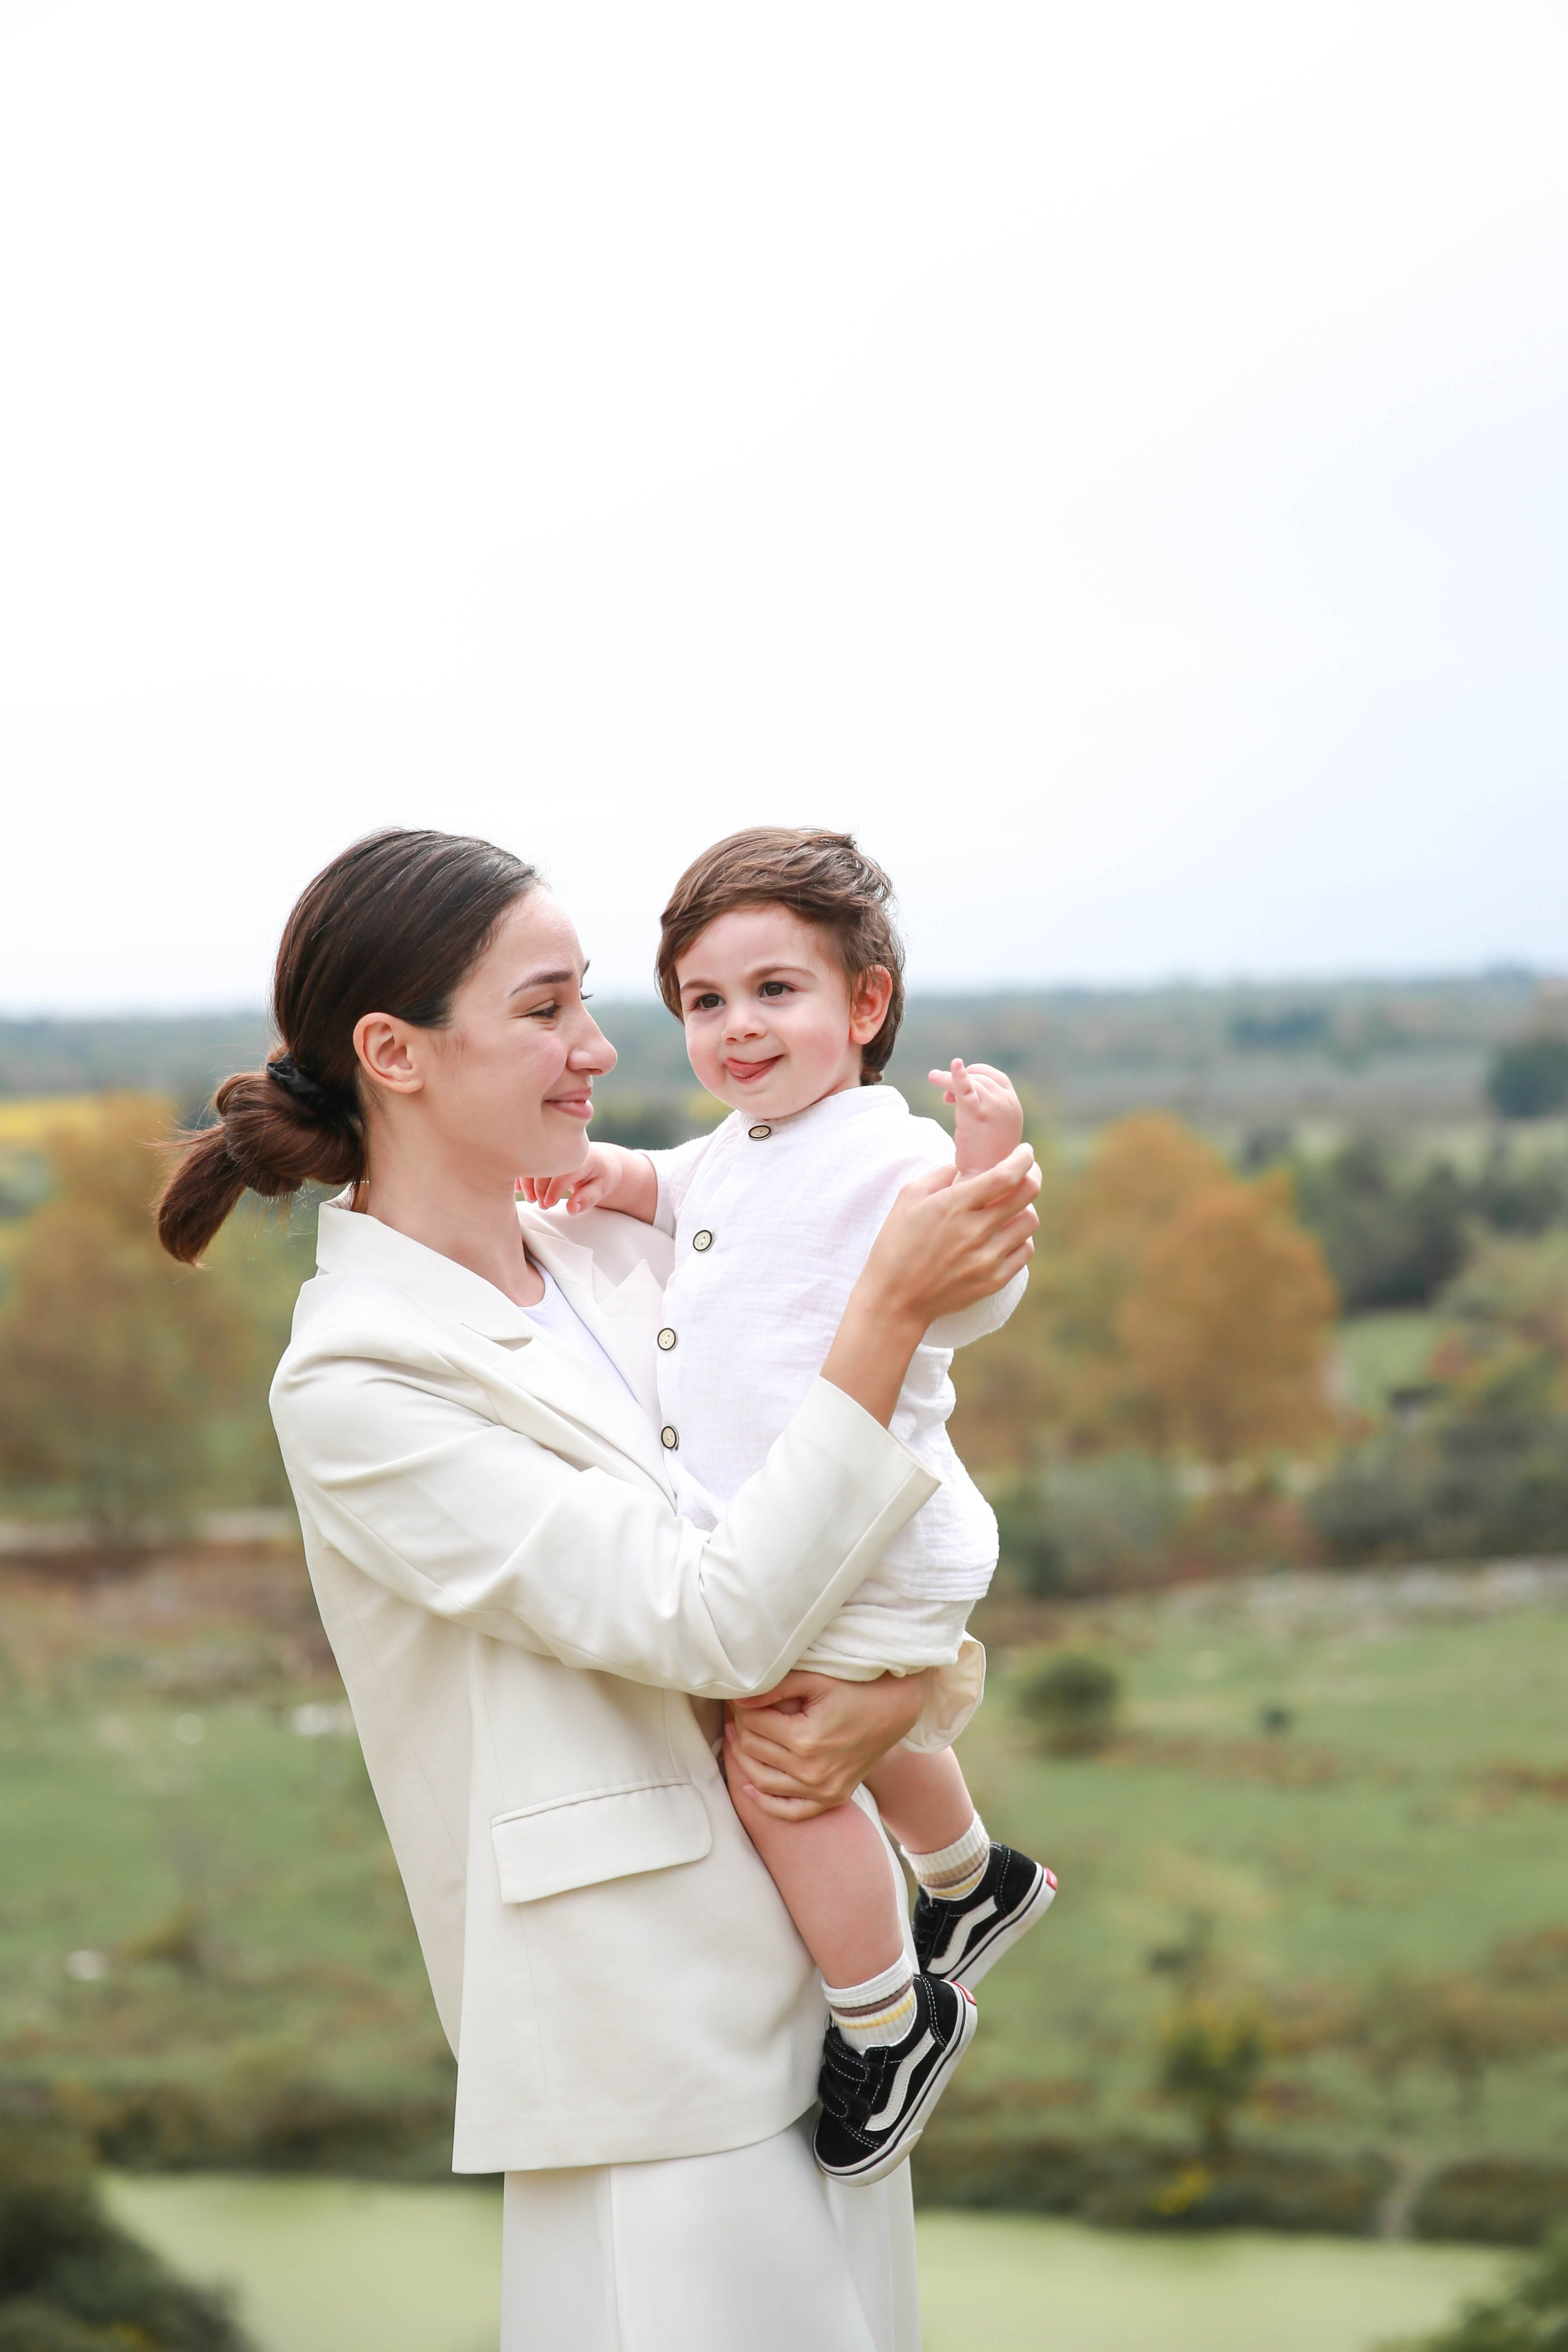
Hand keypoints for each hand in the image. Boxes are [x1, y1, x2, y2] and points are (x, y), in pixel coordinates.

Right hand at [520, 1142, 632, 1215]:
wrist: (602, 1159)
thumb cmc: (602, 1174)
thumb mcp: (602, 1188)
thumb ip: (587, 1199)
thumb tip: (572, 1209)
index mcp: (583, 1157)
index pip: (565, 1172)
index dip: (554, 1189)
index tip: (548, 1203)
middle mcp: (567, 1149)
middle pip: (546, 1166)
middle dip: (539, 1188)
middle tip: (542, 1205)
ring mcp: (555, 1149)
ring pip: (534, 1163)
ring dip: (528, 1183)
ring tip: (531, 1199)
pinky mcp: (546, 1152)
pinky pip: (530, 1161)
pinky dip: (523, 1175)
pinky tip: (519, 1188)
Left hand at [725, 1670, 928, 1819]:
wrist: (894, 1709)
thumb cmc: (854, 1688)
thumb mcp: (815, 1680)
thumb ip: (775, 1689)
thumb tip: (738, 1700)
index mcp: (806, 1739)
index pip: (754, 1726)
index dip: (741, 1710)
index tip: (738, 1699)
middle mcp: (813, 1771)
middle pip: (755, 1752)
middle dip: (741, 1730)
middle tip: (736, 1714)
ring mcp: (824, 1789)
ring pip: (764, 1782)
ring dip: (743, 1761)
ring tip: (738, 1738)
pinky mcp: (833, 1798)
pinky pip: (792, 1811)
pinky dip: (767, 1803)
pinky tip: (749, 1788)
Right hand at [821, 1144, 1037, 1424]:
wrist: (895, 1300)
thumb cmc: (895, 1245)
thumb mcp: (907, 1198)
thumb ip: (938, 1175)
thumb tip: (961, 1166)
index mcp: (954, 1205)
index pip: (1005, 1175)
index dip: (1023, 1159)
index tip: (1025, 1152)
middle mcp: (976, 1230)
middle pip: (1027, 1195)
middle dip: (1032, 1176)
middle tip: (1026, 1173)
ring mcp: (987, 1258)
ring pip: (1030, 1223)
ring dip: (1025, 1209)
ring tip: (1011, 1209)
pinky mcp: (993, 1280)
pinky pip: (1025, 1252)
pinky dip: (1020, 1239)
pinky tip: (1006, 1236)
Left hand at [929, 1059, 1024, 1175]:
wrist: (986, 1177)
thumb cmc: (985, 1155)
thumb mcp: (991, 1126)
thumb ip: (982, 1108)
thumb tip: (955, 1094)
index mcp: (1013, 1104)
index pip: (995, 1077)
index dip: (976, 1075)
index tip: (960, 1084)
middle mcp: (1007, 1103)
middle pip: (980, 1077)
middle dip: (961, 1079)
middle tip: (943, 1091)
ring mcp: (995, 1107)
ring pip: (970, 1082)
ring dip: (950, 1080)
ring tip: (935, 1082)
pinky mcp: (978, 1115)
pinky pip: (966, 1090)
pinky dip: (958, 1076)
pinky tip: (954, 1065)